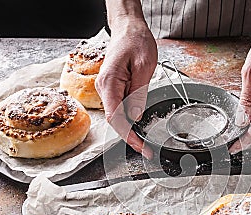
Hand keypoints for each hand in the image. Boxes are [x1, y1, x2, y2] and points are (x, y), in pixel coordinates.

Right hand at [95, 16, 156, 158]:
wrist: (128, 29)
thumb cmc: (136, 41)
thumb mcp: (145, 67)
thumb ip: (140, 93)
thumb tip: (136, 116)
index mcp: (110, 82)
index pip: (115, 117)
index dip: (127, 135)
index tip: (140, 146)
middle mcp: (104, 88)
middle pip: (115, 120)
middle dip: (130, 136)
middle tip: (147, 149)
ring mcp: (106, 89)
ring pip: (117, 115)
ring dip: (130, 128)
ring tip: (145, 140)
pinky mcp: (113, 88)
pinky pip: (119, 107)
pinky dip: (129, 118)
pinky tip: (139, 124)